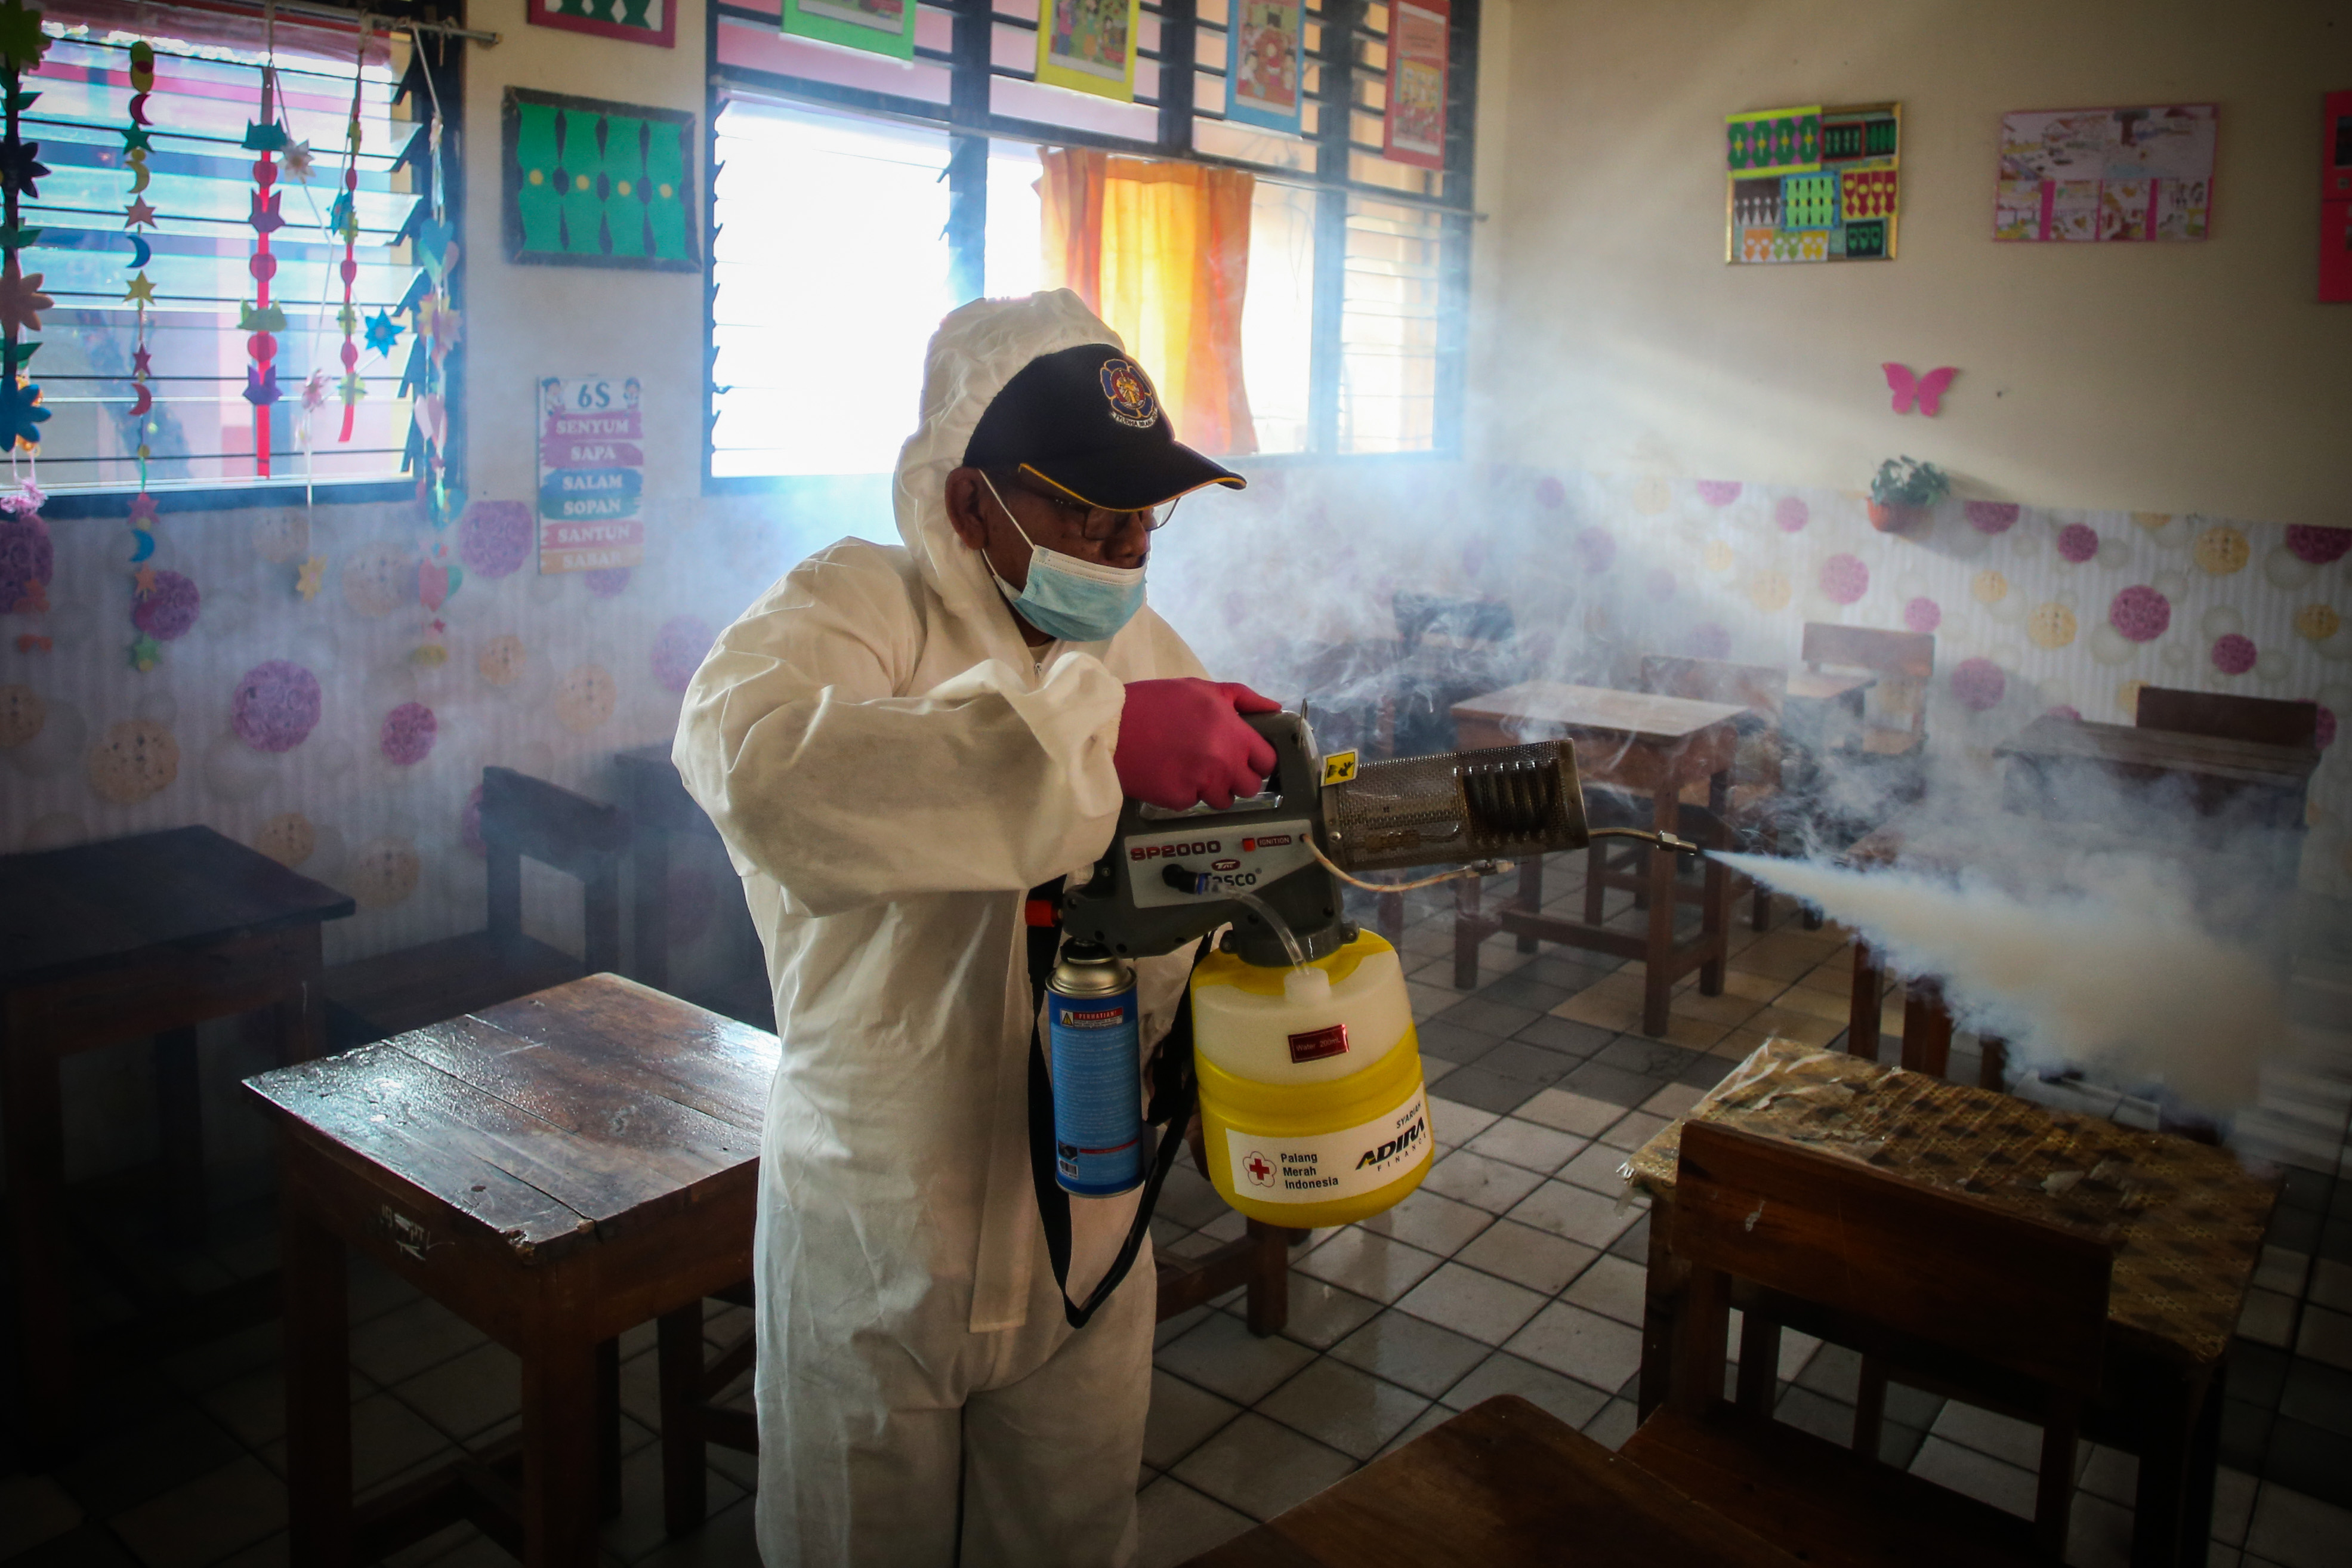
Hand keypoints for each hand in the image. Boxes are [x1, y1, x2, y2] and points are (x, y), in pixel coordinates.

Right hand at [1115, 679, 1280, 810]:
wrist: (1110, 726)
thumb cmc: (1156, 703)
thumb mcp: (1201, 689)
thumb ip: (1243, 698)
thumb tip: (1275, 708)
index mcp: (1233, 733)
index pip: (1267, 760)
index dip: (1258, 760)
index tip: (1247, 758)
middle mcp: (1223, 761)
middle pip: (1250, 787)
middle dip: (1237, 778)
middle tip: (1218, 766)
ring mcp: (1202, 783)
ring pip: (1223, 800)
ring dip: (1212, 789)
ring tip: (1190, 770)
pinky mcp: (1179, 800)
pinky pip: (1193, 804)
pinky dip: (1185, 794)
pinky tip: (1170, 775)